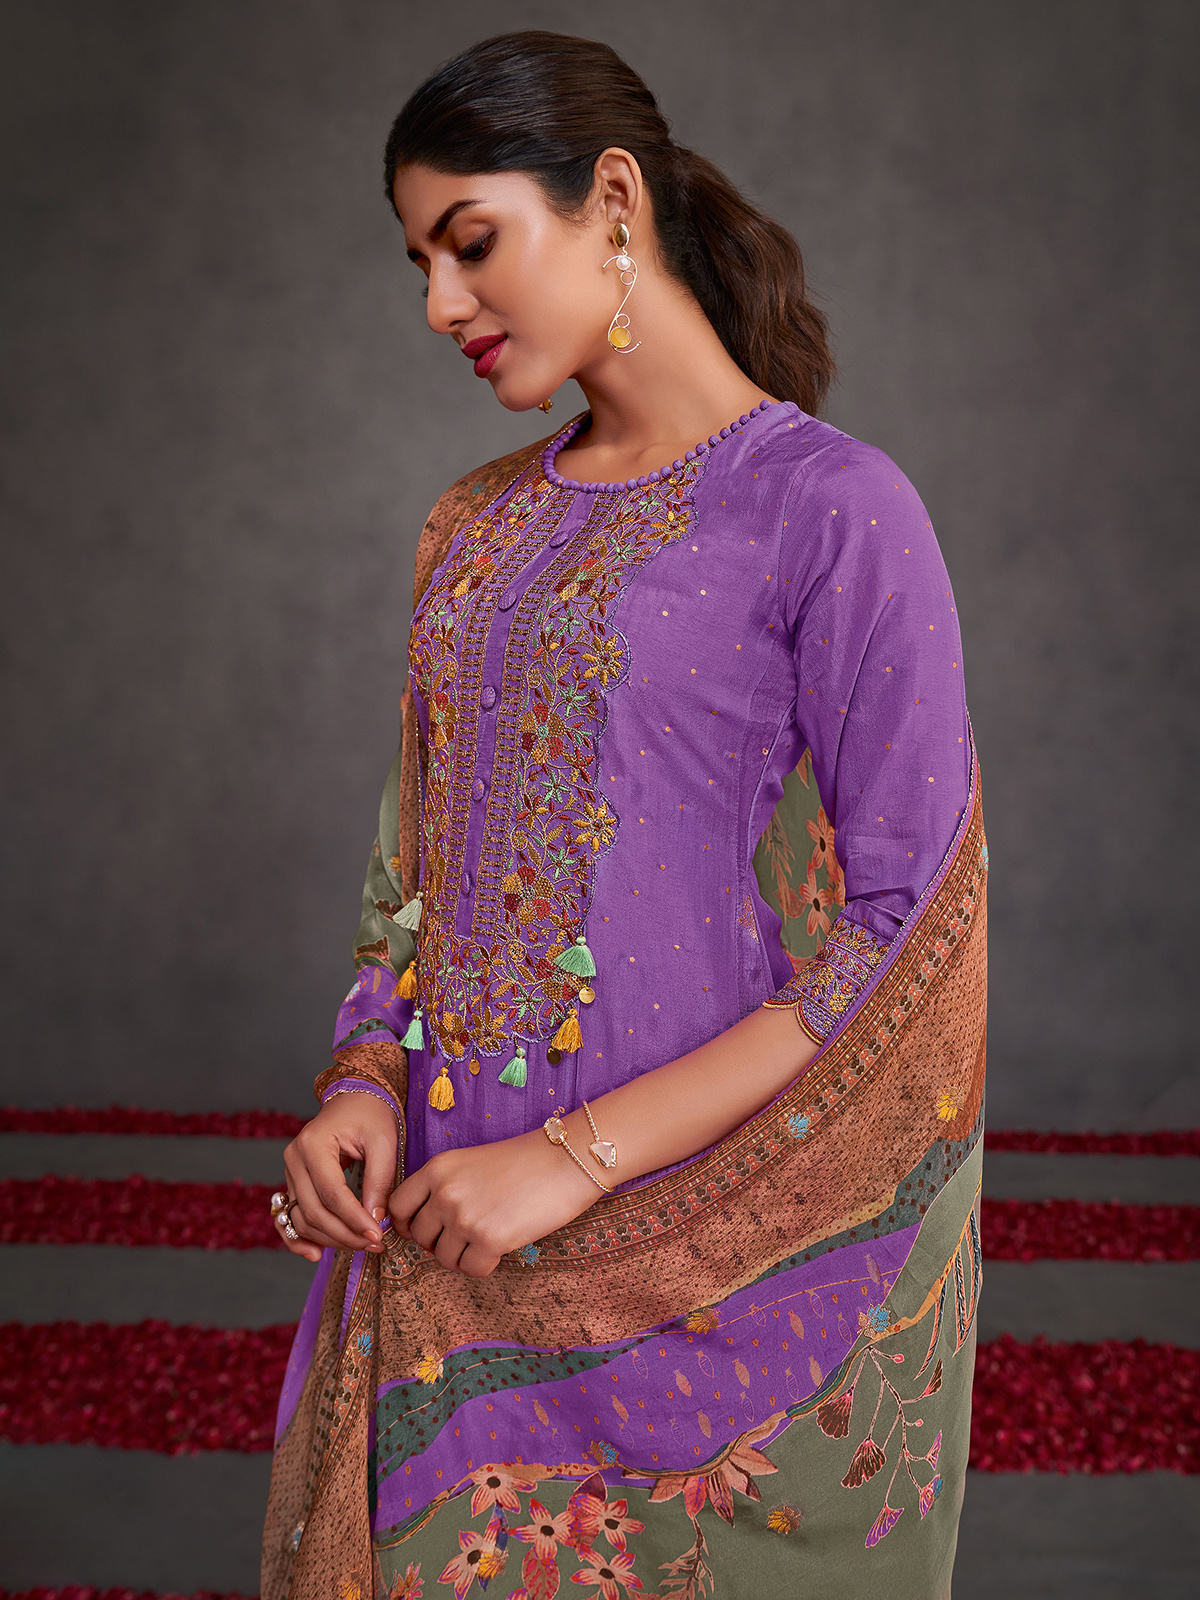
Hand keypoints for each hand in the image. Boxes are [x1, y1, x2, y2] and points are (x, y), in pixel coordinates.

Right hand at [279, 1092, 400, 1262]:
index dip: (354, 1219)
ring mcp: (290, 1172)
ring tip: (362, 1246)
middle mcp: (294, 1159)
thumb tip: (374, 1219)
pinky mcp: (293, 1183)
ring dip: (330, 1240)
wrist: (355, 1100)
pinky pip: (290, 1217)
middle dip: (345, 1234)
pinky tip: (316, 1255)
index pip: (332, 1193)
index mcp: (313, 1144)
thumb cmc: (371, 1115)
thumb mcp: (383, 1141)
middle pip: (314, 1211)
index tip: (378, 1236)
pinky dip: (298, 1239)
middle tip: (375, 1245)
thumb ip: (379, 1180)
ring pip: (303, 1219)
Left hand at [389, 1120, 602, 1277]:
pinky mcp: (489, 1240)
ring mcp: (465, 1217)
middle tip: (464, 1236)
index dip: (407, 1223)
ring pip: (443, 1257)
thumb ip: (445, 1187)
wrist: (567, 1159)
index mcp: (438, 1169)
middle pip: (420, 1236)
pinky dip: (483, 1265)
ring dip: (462, 1256)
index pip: (397, 1207)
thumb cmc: (525, 1160)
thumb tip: (427, 1225)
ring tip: (485, 1241)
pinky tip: (499, 1248)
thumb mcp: (472, 1162)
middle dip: (439, 1241)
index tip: (425, 1228)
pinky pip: (471, 1270)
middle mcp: (445, 1192)